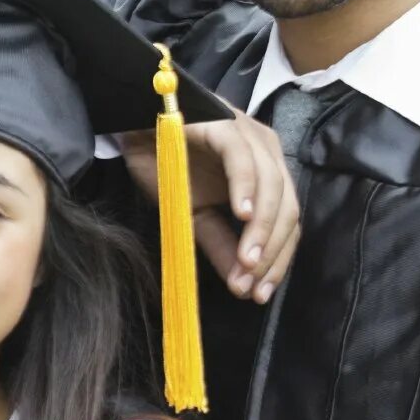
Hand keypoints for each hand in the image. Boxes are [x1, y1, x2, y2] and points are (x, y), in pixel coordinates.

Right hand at [115, 112, 299, 302]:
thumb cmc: (166, 167)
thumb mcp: (195, 216)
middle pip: (287, 209)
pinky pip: (243, 161)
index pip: (287, 223)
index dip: (278, 260)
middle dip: (271, 252)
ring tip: (246, 261)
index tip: (259, 294)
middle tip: (250, 284)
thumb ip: (221, 246)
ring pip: (272, 188)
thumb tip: (242, 286)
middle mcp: (267, 152)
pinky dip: (245, 189)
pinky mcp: (226, 126)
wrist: (131, 128)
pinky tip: (241, 215)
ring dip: (261, 229)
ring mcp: (249, 136)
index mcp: (265, 172)